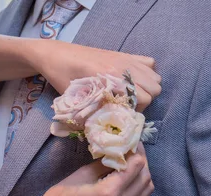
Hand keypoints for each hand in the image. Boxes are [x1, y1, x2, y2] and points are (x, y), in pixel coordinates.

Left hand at [28, 40, 161, 111]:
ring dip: (147, 89)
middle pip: (154, 88)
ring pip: (155, 77)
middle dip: (144, 101)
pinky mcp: (123, 54)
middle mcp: (123, 66)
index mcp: (111, 78)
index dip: (135, 111)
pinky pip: (149, 63)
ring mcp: (125, 58)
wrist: (55, 54)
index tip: (122, 115)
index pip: (142, 98)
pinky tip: (131, 82)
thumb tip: (108, 126)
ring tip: (130, 95)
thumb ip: (94, 112)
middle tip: (126, 106)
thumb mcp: (75, 100)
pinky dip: (146, 74)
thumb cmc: (61, 77)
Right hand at [34, 143, 153, 195]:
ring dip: (143, 173)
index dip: (136, 150)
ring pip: (146, 189)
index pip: (136, 165)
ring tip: (131, 162)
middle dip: (141, 160)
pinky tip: (127, 177)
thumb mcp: (82, 174)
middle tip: (132, 148)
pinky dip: (138, 185)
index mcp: (110, 192)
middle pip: (145, 177)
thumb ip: (104, 164)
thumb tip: (119, 152)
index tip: (131, 140)